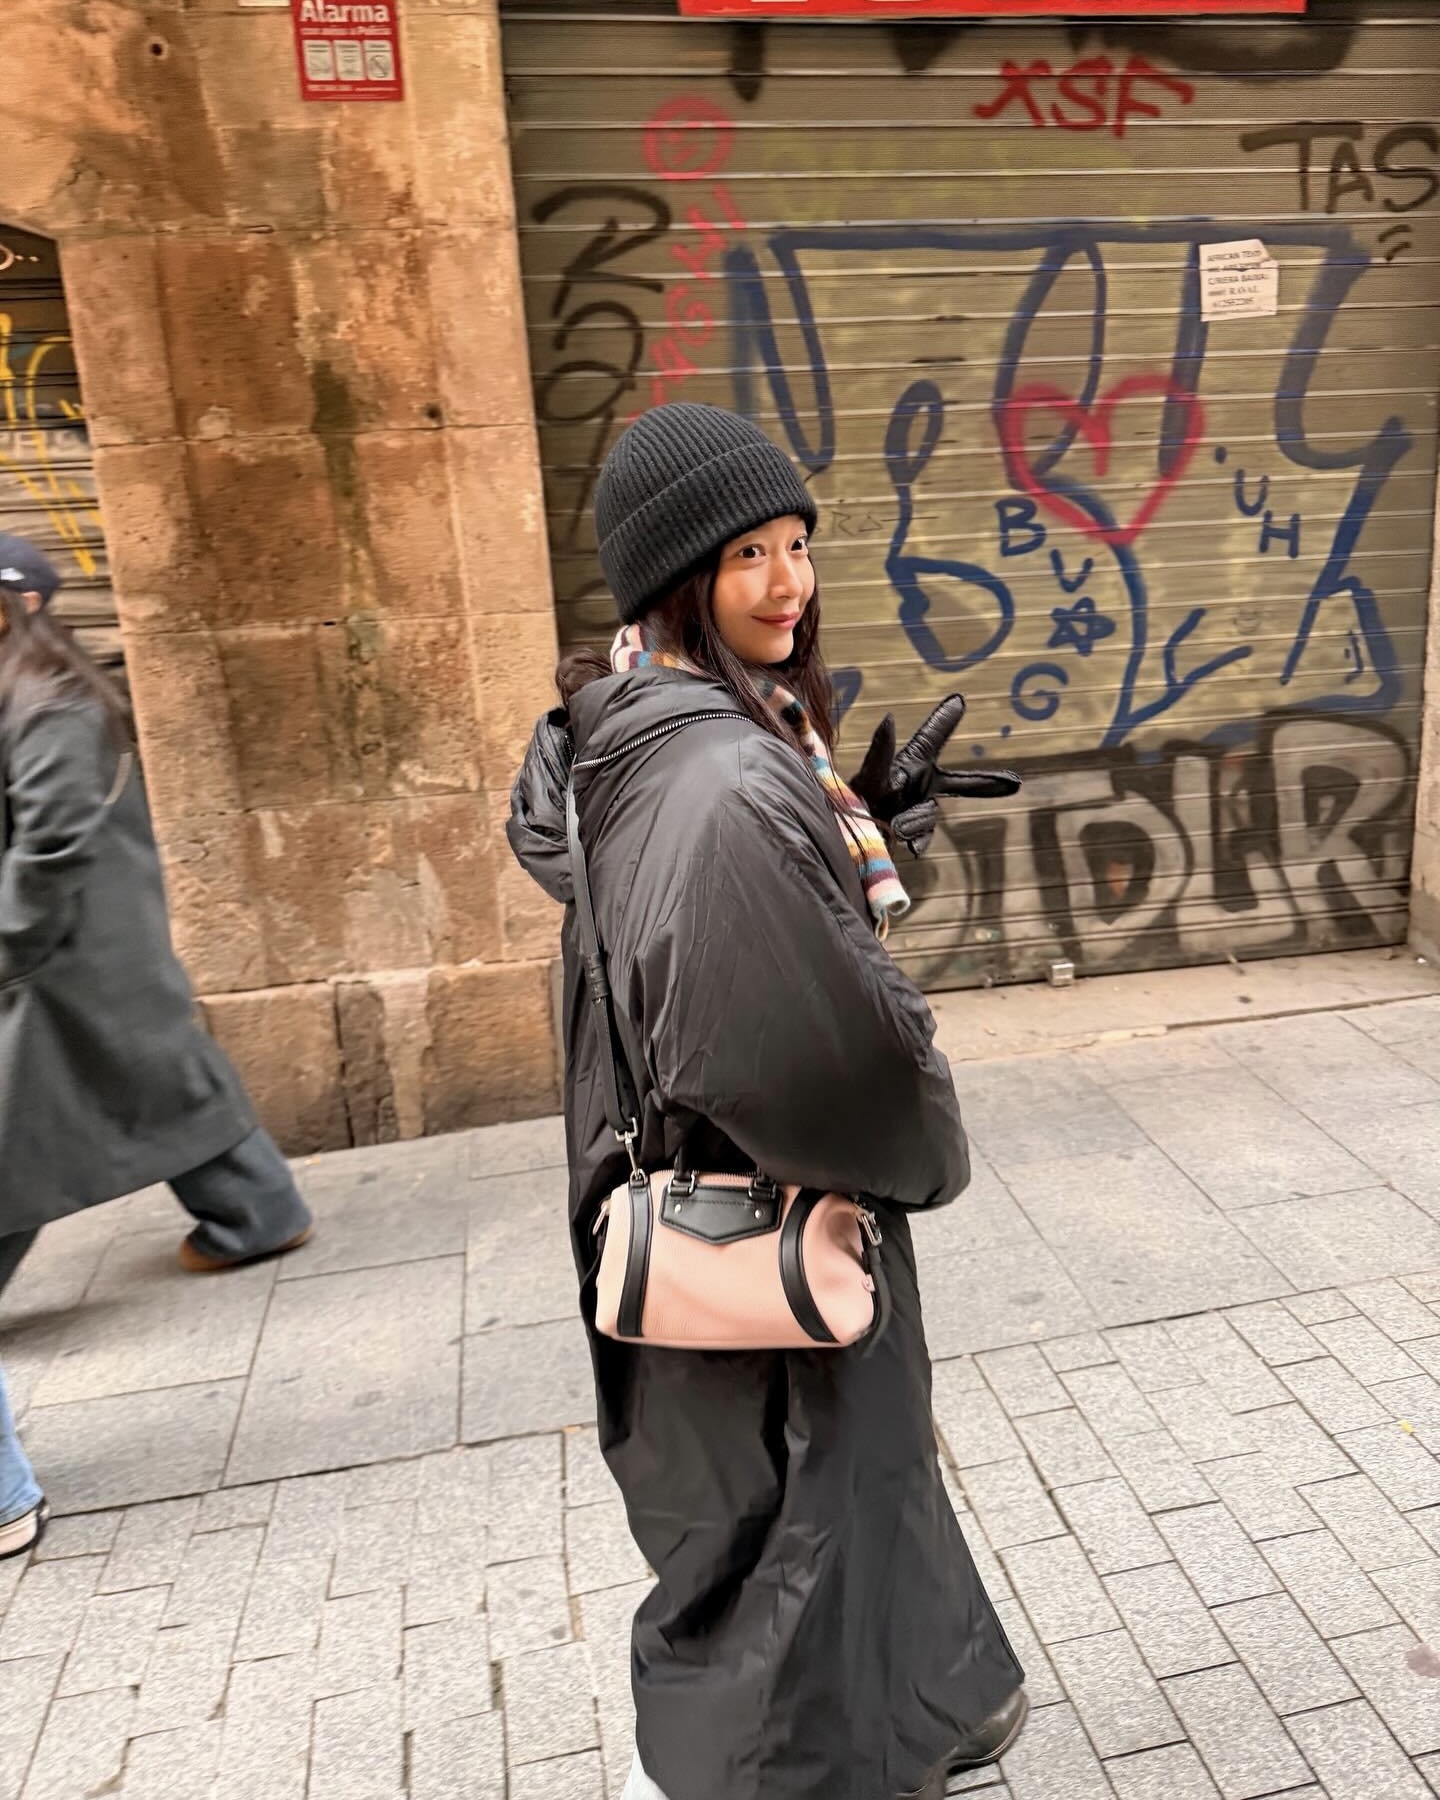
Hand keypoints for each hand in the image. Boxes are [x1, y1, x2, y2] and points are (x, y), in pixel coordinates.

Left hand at [850, 696, 1022, 858]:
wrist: (842, 837)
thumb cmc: (853, 800)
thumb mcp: (867, 777)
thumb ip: (880, 752)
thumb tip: (889, 718)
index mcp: (909, 764)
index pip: (930, 739)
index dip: (944, 720)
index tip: (959, 700)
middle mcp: (918, 786)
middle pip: (959, 783)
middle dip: (985, 783)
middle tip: (1014, 783)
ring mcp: (917, 810)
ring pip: (930, 814)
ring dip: (916, 820)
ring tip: (895, 825)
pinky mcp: (912, 834)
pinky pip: (925, 838)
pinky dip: (921, 842)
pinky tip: (915, 850)